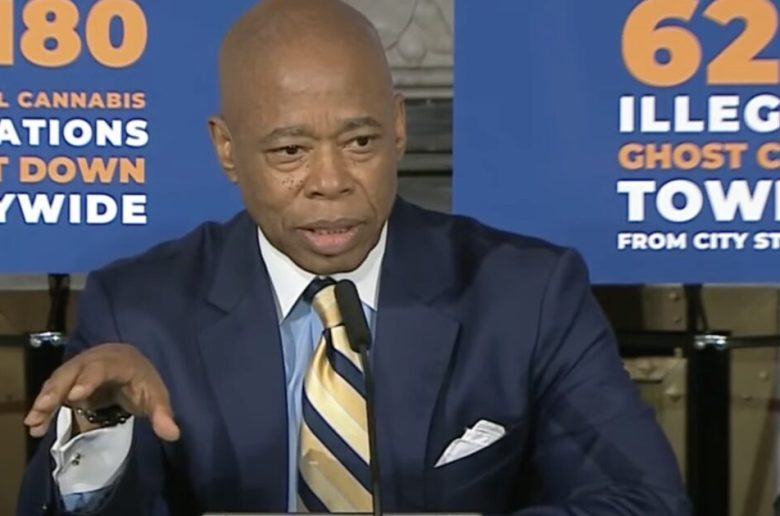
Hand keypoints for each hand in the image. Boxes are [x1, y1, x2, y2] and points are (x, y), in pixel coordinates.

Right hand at [23, 343, 179, 441]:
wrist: (130, 366)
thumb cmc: (143, 382)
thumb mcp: (156, 397)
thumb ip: (163, 414)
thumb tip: (174, 434)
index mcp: (120, 361)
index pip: (102, 368)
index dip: (88, 380)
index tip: (75, 397)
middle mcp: (95, 359)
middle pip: (74, 370)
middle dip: (58, 388)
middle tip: (45, 407)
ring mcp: (79, 367)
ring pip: (59, 380)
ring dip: (45, 399)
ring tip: (34, 421)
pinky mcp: (69, 378)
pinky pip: (54, 390)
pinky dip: (43, 405)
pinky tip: (36, 423)